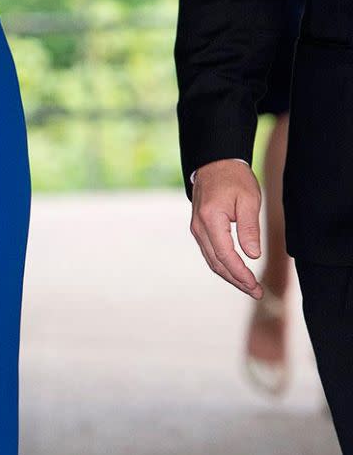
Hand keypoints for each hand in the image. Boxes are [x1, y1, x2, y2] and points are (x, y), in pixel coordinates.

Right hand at [190, 160, 263, 297]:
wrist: (214, 163)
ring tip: (249, 286)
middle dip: (236, 280)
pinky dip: (223, 265)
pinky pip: (210, 253)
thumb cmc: (234, 178)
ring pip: (212, 260)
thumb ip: (249, 228)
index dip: (240, 274)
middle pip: (217, 263)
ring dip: (230, 275)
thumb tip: (252, 255)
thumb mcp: (249, 200)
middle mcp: (199, 227)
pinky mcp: (199, 229)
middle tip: (256, 291)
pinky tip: (237, 271)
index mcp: (211, 219)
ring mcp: (197, 229)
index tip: (255, 285)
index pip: (225, 255)